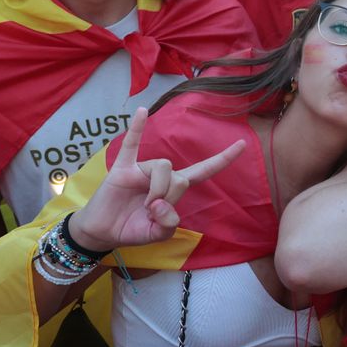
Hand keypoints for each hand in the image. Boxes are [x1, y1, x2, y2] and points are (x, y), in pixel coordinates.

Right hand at [67, 107, 244, 250]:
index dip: (222, 159)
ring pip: (162, 166)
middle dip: (171, 196)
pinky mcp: (123, 169)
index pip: (203, 171)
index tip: (243, 144)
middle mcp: (161, 175)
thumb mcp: (157, 234)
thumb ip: (168, 225)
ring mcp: (142, 170)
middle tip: (152, 212)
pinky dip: (137, 128)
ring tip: (145, 205)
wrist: (103, 232)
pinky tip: (142, 112)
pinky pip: (132, 145)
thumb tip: (162, 204)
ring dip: (157, 188)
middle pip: (181, 175)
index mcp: (174, 189)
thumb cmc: (132, 229)